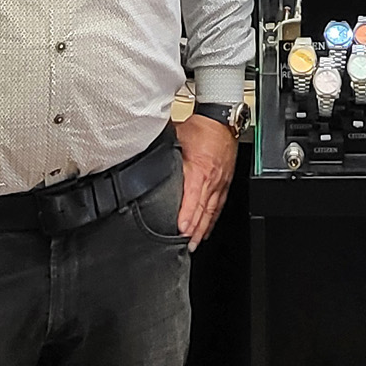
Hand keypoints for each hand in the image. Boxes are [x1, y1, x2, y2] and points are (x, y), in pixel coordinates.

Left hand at [174, 113, 240, 252]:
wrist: (222, 120)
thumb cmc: (200, 127)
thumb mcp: (178, 136)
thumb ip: (163, 150)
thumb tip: (141, 153)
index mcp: (199, 169)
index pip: (193, 197)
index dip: (187, 215)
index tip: (182, 230)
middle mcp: (211, 179)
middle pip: (203, 210)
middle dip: (195, 230)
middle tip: (187, 246)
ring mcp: (220, 183)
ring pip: (211, 211)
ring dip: (203, 229)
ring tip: (195, 243)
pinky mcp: (225, 182)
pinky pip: (219, 205)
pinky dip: (213, 219)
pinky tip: (207, 229)